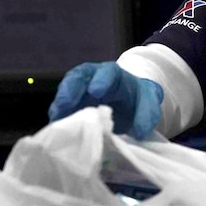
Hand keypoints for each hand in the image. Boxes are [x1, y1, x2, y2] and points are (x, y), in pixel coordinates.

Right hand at [48, 62, 163, 138]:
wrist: (128, 102)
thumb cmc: (136, 99)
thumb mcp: (148, 102)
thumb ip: (148, 114)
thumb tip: (140, 132)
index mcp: (114, 75)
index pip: (108, 73)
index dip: (101, 80)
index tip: (96, 92)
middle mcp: (92, 78)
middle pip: (78, 77)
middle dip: (71, 89)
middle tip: (66, 103)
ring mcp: (78, 90)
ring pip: (66, 91)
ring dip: (60, 104)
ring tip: (57, 118)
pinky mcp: (70, 103)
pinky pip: (61, 107)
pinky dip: (58, 117)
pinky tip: (56, 128)